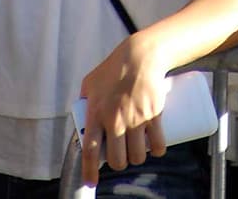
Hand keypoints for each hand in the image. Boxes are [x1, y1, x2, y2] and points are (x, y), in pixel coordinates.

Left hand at [80, 32, 173, 179]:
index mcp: (96, 113)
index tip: (92, 182)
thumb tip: (79, 117)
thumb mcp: (91, 82)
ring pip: (137, 156)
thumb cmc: (114, 67)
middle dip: (120, 162)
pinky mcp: (154, 114)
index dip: (90, 171)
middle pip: (117, 159)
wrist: (141, 54)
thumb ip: (84, 100)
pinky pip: (157, 145)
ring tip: (137, 150)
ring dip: (138, 158)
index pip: (89, 150)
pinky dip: (158, 150)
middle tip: (122, 154)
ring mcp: (135, 118)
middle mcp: (115, 119)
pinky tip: (156, 149)